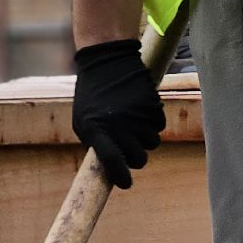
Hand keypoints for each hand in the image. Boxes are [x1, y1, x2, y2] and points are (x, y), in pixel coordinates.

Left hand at [71, 39, 164, 189]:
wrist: (107, 60)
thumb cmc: (92, 94)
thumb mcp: (82, 120)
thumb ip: (95, 144)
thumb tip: (109, 168)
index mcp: (97, 130)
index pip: (112, 163)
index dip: (121, 178)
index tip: (126, 183)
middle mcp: (118, 125)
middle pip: (138, 159)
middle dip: (135, 156)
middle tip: (129, 147)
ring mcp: (136, 115)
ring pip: (152, 143)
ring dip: (145, 139)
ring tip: (133, 124)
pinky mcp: (151, 104)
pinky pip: (159, 126)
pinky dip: (153, 123)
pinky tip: (141, 111)